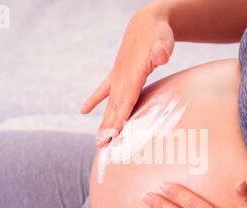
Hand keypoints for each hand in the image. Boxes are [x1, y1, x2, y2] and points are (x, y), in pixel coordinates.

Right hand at [80, 5, 173, 146]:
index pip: (126, 101)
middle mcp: (122, 78)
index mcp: (134, 74)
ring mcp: (117, 77)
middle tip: (101, 145)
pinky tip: (82, 111)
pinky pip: (103, 90)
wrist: (146, 22)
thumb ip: (162, 50)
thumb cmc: (158, 34)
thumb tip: (161, 57)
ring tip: (97, 141)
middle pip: (115, 108)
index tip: (112, 135)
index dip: (119, 119)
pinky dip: (93, 100)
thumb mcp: (164, 40)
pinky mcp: (117, 74)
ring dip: (103, 122)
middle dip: (108, 128)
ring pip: (109, 104)